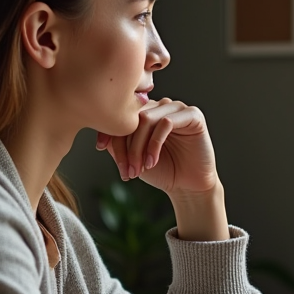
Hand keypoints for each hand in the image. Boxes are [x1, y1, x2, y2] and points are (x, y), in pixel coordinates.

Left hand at [96, 97, 217, 194]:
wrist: (187, 186)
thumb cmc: (161, 171)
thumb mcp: (132, 157)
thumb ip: (117, 143)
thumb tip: (102, 133)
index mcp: (146, 112)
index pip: (123, 114)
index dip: (110, 130)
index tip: (100, 147)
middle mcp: (161, 106)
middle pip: (133, 116)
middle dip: (125, 145)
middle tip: (125, 169)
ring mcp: (177, 108)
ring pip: (147, 119)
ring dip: (138, 147)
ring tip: (138, 169)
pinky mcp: (193, 115)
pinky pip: (166, 123)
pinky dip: (154, 144)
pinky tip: (152, 161)